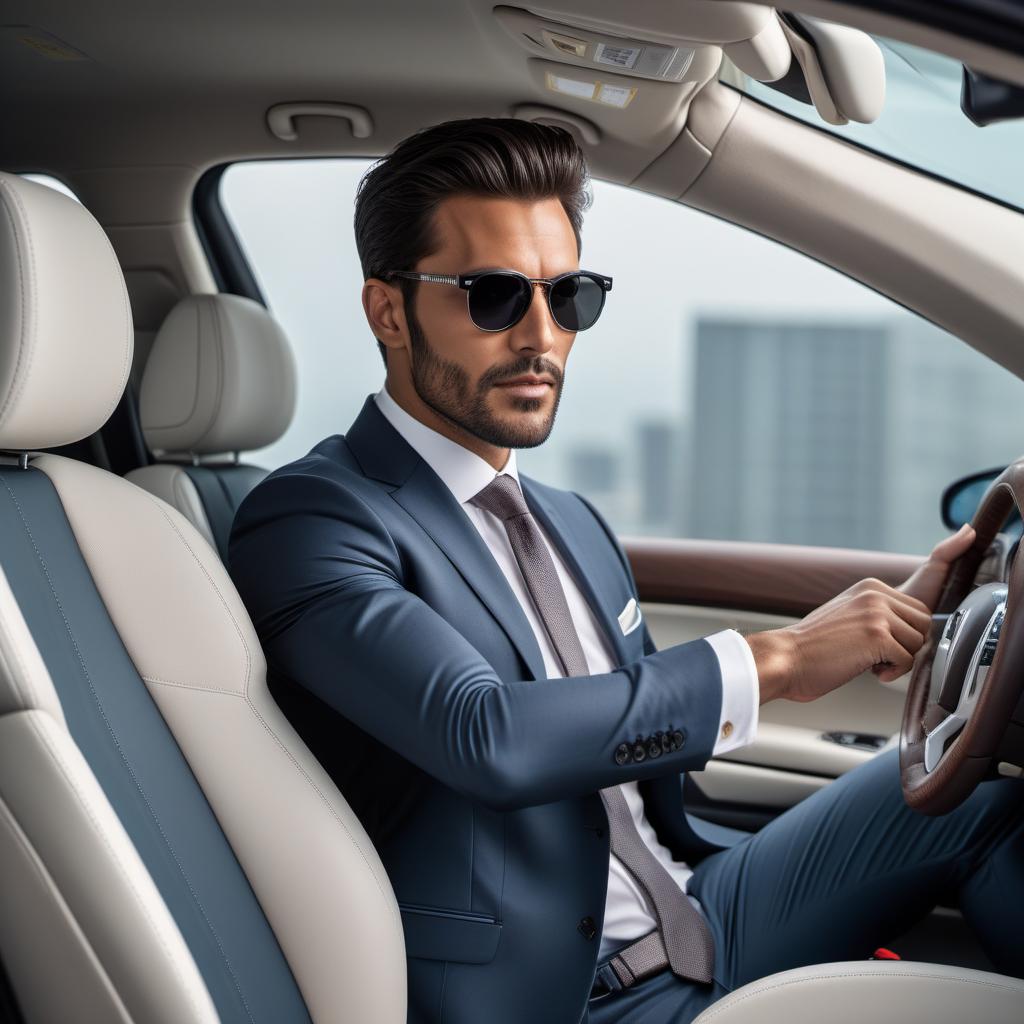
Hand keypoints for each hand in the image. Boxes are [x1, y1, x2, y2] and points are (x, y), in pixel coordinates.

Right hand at [748, 524, 976, 702]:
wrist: (784, 659)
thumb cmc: (813, 649)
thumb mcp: (847, 619)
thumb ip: (879, 616)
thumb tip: (914, 626)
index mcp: (870, 587)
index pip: (921, 588)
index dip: (942, 571)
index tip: (969, 532)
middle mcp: (875, 593)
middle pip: (924, 623)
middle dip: (907, 645)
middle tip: (874, 654)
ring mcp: (876, 611)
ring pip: (918, 643)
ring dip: (896, 660)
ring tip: (864, 659)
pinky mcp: (877, 633)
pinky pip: (906, 660)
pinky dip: (889, 672)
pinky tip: (864, 667)